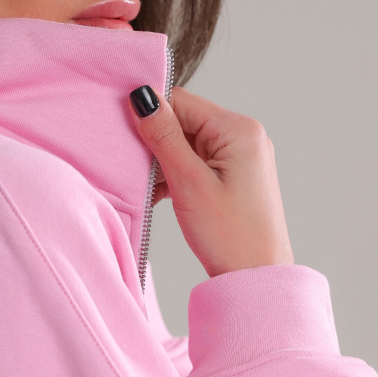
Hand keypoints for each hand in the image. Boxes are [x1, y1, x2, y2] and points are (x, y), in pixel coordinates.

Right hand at [129, 85, 293, 277]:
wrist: (256, 279)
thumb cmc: (230, 236)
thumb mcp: (189, 182)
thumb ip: (163, 136)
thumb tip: (142, 97)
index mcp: (239, 129)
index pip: (181, 101)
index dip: (149, 114)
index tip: (121, 132)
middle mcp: (244, 136)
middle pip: (183, 121)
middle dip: (154, 142)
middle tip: (132, 166)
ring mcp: (240, 157)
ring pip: (186, 144)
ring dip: (162, 163)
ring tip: (146, 188)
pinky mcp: (233, 177)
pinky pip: (196, 164)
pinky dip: (174, 176)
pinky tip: (156, 196)